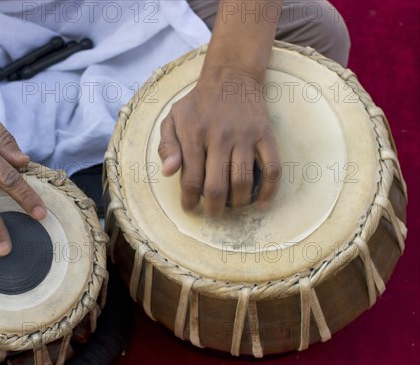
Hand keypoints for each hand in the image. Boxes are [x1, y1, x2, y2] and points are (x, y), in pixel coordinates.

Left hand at [158, 68, 280, 216]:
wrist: (231, 76)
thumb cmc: (197, 103)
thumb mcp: (172, 118)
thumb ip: (166, 146)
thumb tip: (168, 172)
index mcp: (194, 133)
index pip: (191, 179)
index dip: (189, 200)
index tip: (190, 207)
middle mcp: (220, 136)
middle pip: (217, 187)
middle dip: (213, 208)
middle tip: (211, 213)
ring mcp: (245, 136)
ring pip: (243, 182)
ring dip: (237, 203)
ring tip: (231, 207)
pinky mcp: (266, 135)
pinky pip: (272, 168)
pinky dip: (268, 191)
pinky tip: (260, 203)